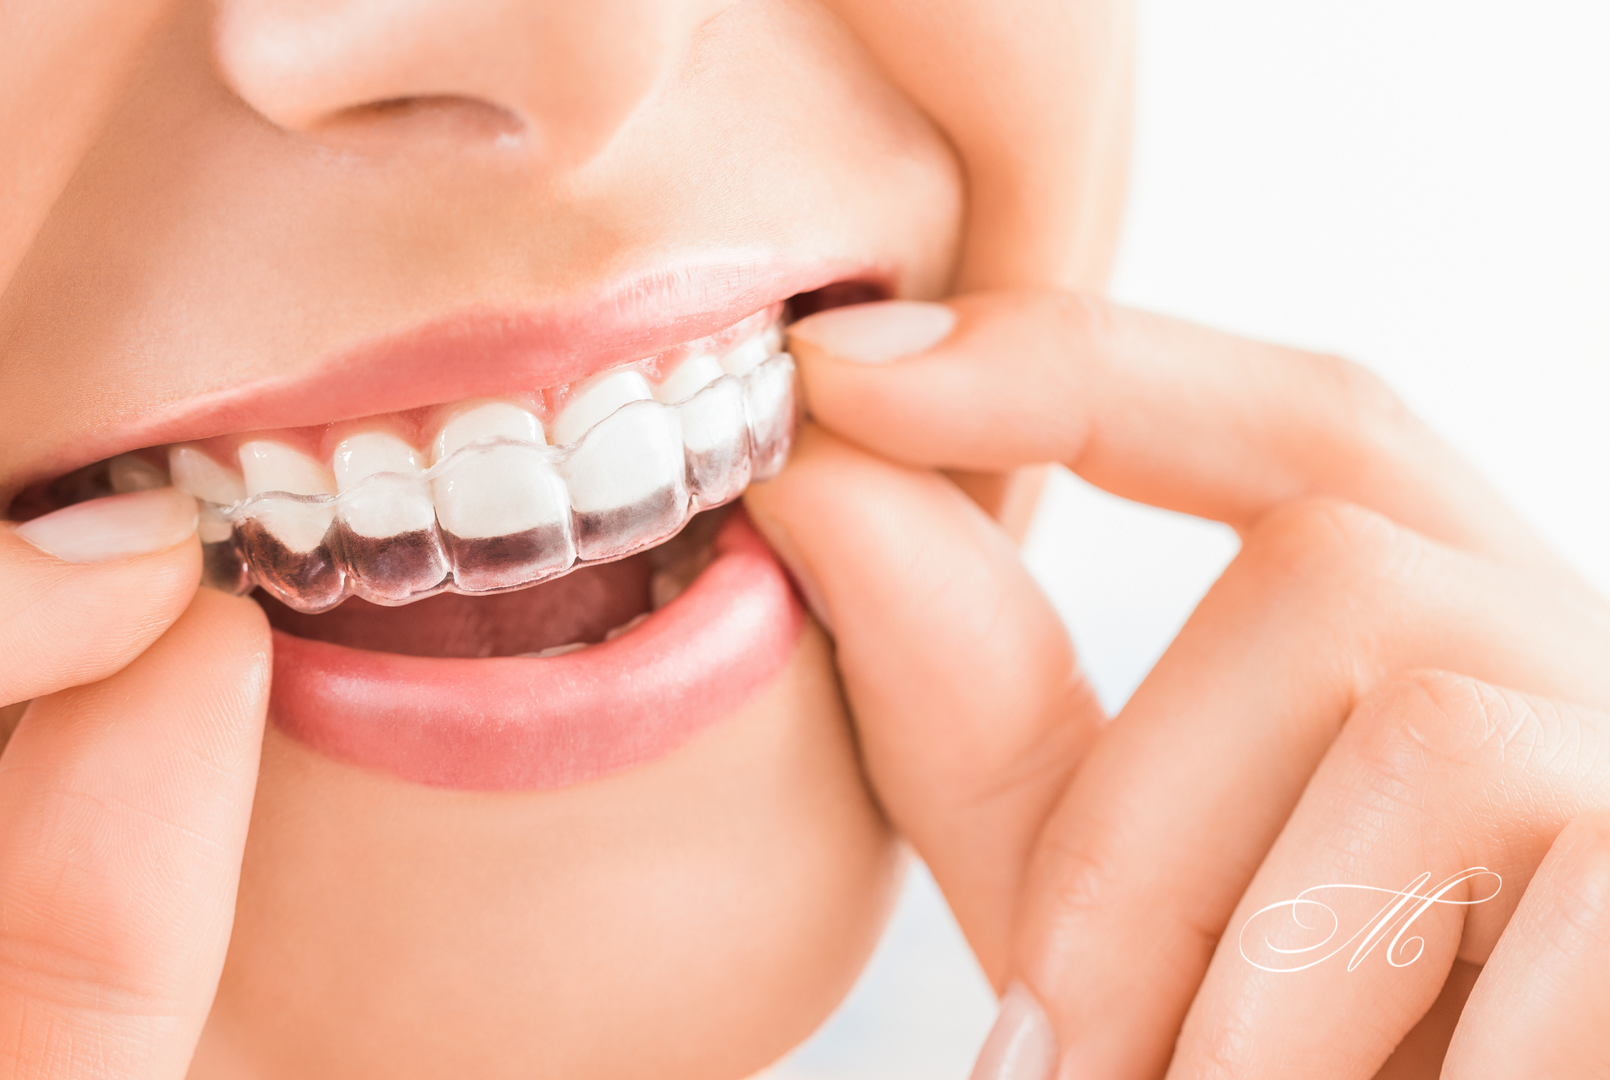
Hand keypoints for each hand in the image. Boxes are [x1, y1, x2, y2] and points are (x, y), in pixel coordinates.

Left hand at [746, 292, 1609, 1076]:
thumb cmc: (1294, 1069)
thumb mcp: (1109, 896)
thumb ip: (979, 705)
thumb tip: (812, 484)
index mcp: (1442, 624)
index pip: (1286, 420)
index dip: (1069, 364)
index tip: (837, 378)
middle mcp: (1585, 644)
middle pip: (1329, 580)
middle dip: (1140, 842)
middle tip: (1048, 1070)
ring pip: (1436, 742)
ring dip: (1254, 984)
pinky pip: (1573, 904)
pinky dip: (1421, 1055)